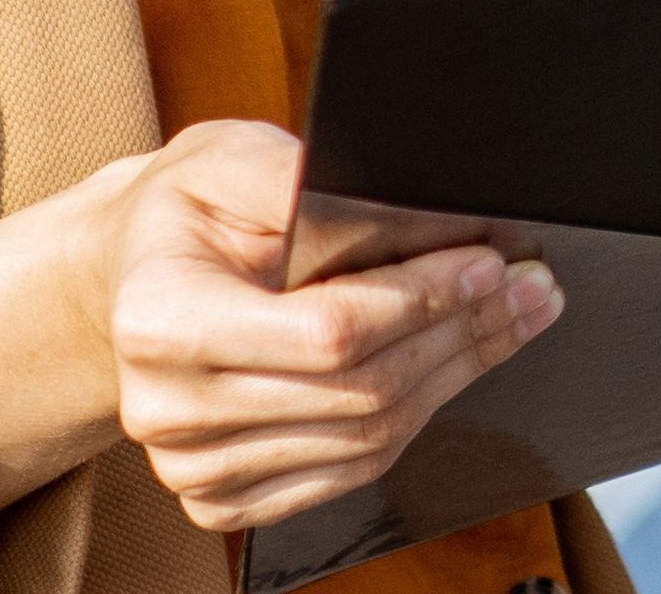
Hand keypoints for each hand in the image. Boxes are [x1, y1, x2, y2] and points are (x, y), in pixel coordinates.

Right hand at [110, 122, 555, 530]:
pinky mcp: (224, 499)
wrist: (131, 279)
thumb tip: (428, 212)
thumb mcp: (235, 162)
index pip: (329, 332)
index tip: (490, 263)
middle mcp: (167, 408)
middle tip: (529, 287)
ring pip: (370, 439)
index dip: (423, 299)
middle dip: (464, 332)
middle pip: (361, 391)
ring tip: (511, 317)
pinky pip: (352, 472)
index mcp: (161, 321)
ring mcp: (193, 466)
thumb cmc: (188, 215)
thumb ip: (315, 185)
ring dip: (457, 374)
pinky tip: (451, 365)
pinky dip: (417, 416)